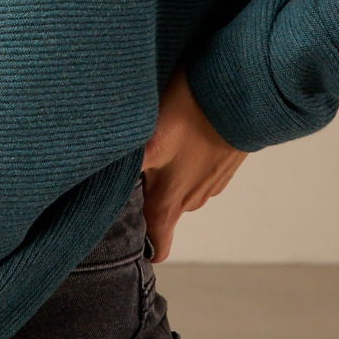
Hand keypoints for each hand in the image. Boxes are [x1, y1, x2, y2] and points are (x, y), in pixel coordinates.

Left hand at [139, 62, 247, 259]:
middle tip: (128, 165)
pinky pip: (197, 169)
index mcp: (170, 202)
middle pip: (162, 210)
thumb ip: (124, 169)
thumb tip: (95, 182)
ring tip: (153, 142)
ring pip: (179, 186)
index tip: (125, 234)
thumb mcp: (148, 140)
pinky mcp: (224, 163)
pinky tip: (179, 131)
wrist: (242, 93)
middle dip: (144, 193)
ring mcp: (212, 183)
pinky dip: (186, 157)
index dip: (141, 245)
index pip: (158, 245)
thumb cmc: (192, 116)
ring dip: (166, 171)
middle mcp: (192, 200)